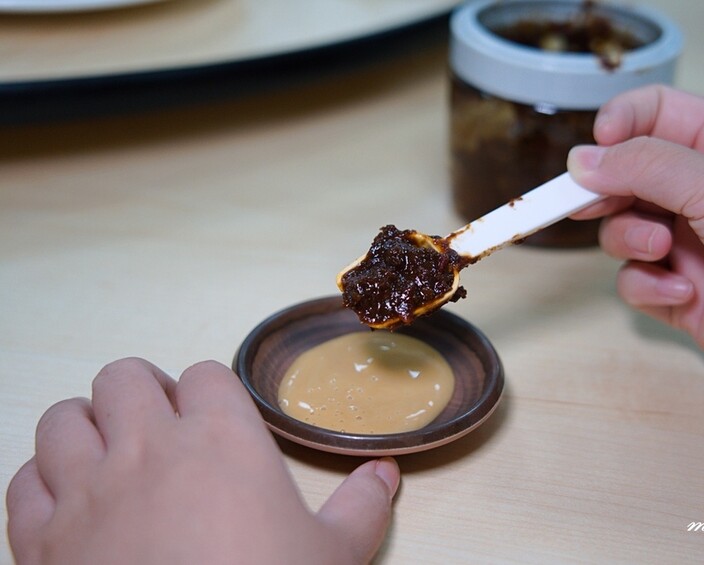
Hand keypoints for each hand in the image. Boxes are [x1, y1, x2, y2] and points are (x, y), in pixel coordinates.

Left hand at [6, 358, 399, 564]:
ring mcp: (88, 491)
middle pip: (123, 377)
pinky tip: (69, 502)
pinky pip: (23, 482)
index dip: (210, 392)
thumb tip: (385, 474)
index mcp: (224, 441)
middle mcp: (148, 449)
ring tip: (108, 453)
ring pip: (63, 417)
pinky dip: (41, 482)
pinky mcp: (43, 540)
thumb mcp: (334, 555)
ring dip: (84, 426)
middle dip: (141, 393)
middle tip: (159, 428)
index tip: (216, 419)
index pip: (206, 375)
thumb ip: (362, 506)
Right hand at [567, 85, 703, 449]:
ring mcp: (687, 243)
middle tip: (585, 200)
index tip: (595, 148)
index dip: (619, 124)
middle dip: (606, 189)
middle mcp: (701, 191)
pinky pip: (633, 280)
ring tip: (661, 249)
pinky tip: (682, 292)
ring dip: (630, 239)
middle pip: (625, 174)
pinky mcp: (678, 292)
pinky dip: (647, 285)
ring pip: (620, 229)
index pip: (655, 114)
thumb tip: (581, 161)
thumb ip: (646, 166)